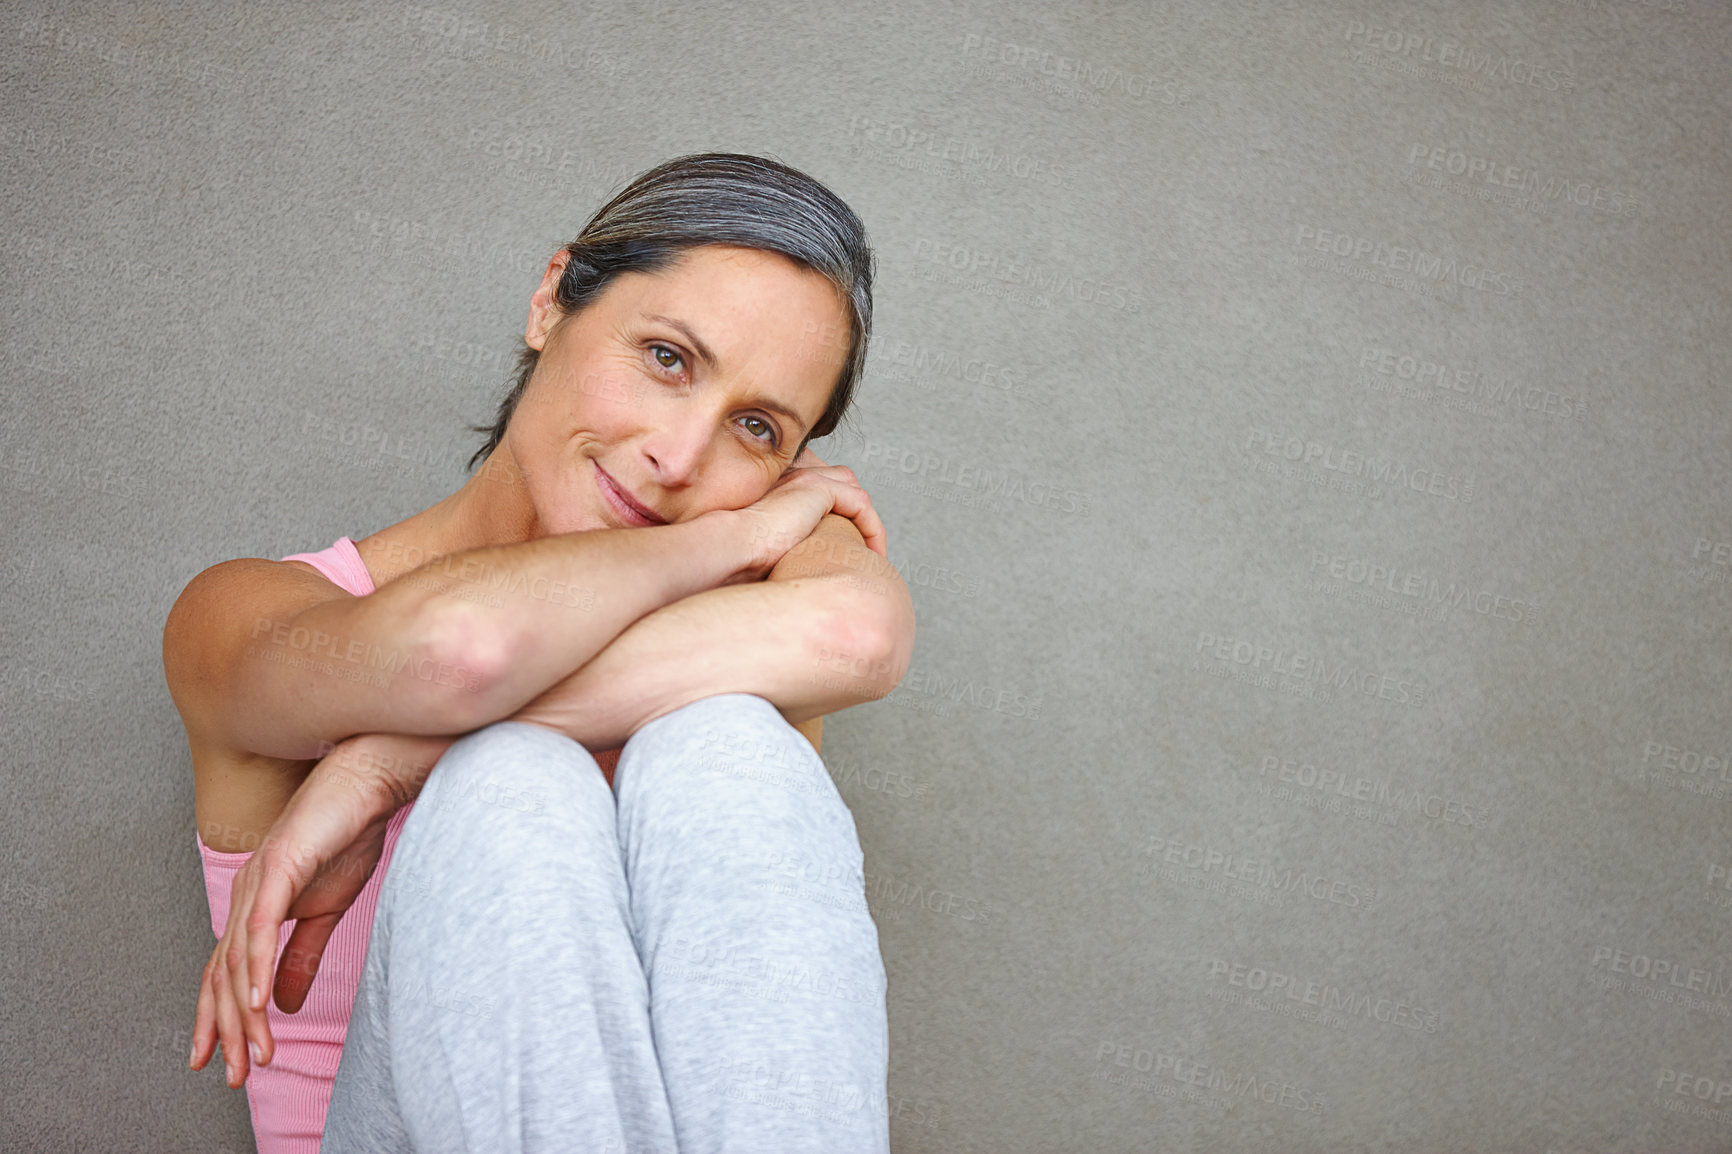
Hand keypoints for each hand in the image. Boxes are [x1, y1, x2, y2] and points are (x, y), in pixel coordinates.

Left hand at [190, 733, 445, 1086]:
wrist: (369, 780)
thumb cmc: (349, 833)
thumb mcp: (328, 908)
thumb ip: (302, 954)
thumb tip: (281, 1000)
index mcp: (256, 904)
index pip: (227, 972)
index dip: (223, 1019)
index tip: (230, 1063)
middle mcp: (246, 894)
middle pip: (222, 974)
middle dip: (225, 1029)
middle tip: (233, 1075)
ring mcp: (257, 879)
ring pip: (237, 959)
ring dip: (243, 1011)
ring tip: (253, 1051)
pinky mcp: (278, 866)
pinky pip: (261, 924)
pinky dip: (254, 964)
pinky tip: (256, 1000)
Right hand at [733, 446, 886, 579]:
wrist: (731, 548)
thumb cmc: (741, 557)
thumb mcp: (770, 546)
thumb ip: (788, 544)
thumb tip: (803, 567)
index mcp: (780, 483)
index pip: (823, 487)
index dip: (841, 513)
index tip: (849, 545)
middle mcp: (794, 474)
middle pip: (843, 483)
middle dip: (858, 514)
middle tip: (867, 547)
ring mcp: (806, 478)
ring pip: (855, 494)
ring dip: (869, 523)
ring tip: (874, 552)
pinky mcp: (818, 489)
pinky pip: (860, 504)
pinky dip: (872, 528)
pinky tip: (873, 552)